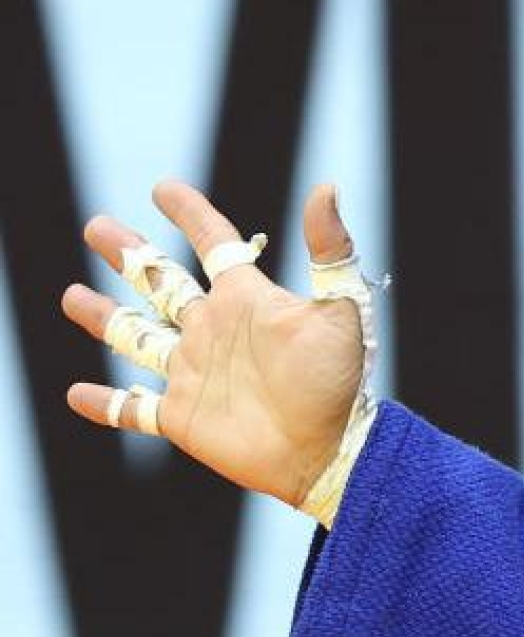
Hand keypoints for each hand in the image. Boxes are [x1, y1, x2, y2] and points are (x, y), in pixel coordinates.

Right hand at [60, 181, 368, 506]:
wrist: (330, 449)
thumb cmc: (339, 380)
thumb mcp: (341, 307)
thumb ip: (329, 249)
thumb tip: (326, 187)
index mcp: (246, 299)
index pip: (213, 243)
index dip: (190, 214)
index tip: (164, 188)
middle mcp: (214, 330)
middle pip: (159, 282)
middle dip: (128, 254)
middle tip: (96, 226)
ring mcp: (194, 373)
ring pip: (135, 338)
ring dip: (103, 317)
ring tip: (71, 295)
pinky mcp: (182, 417)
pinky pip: (132, 409)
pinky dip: (105, 404)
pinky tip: (77, 394)